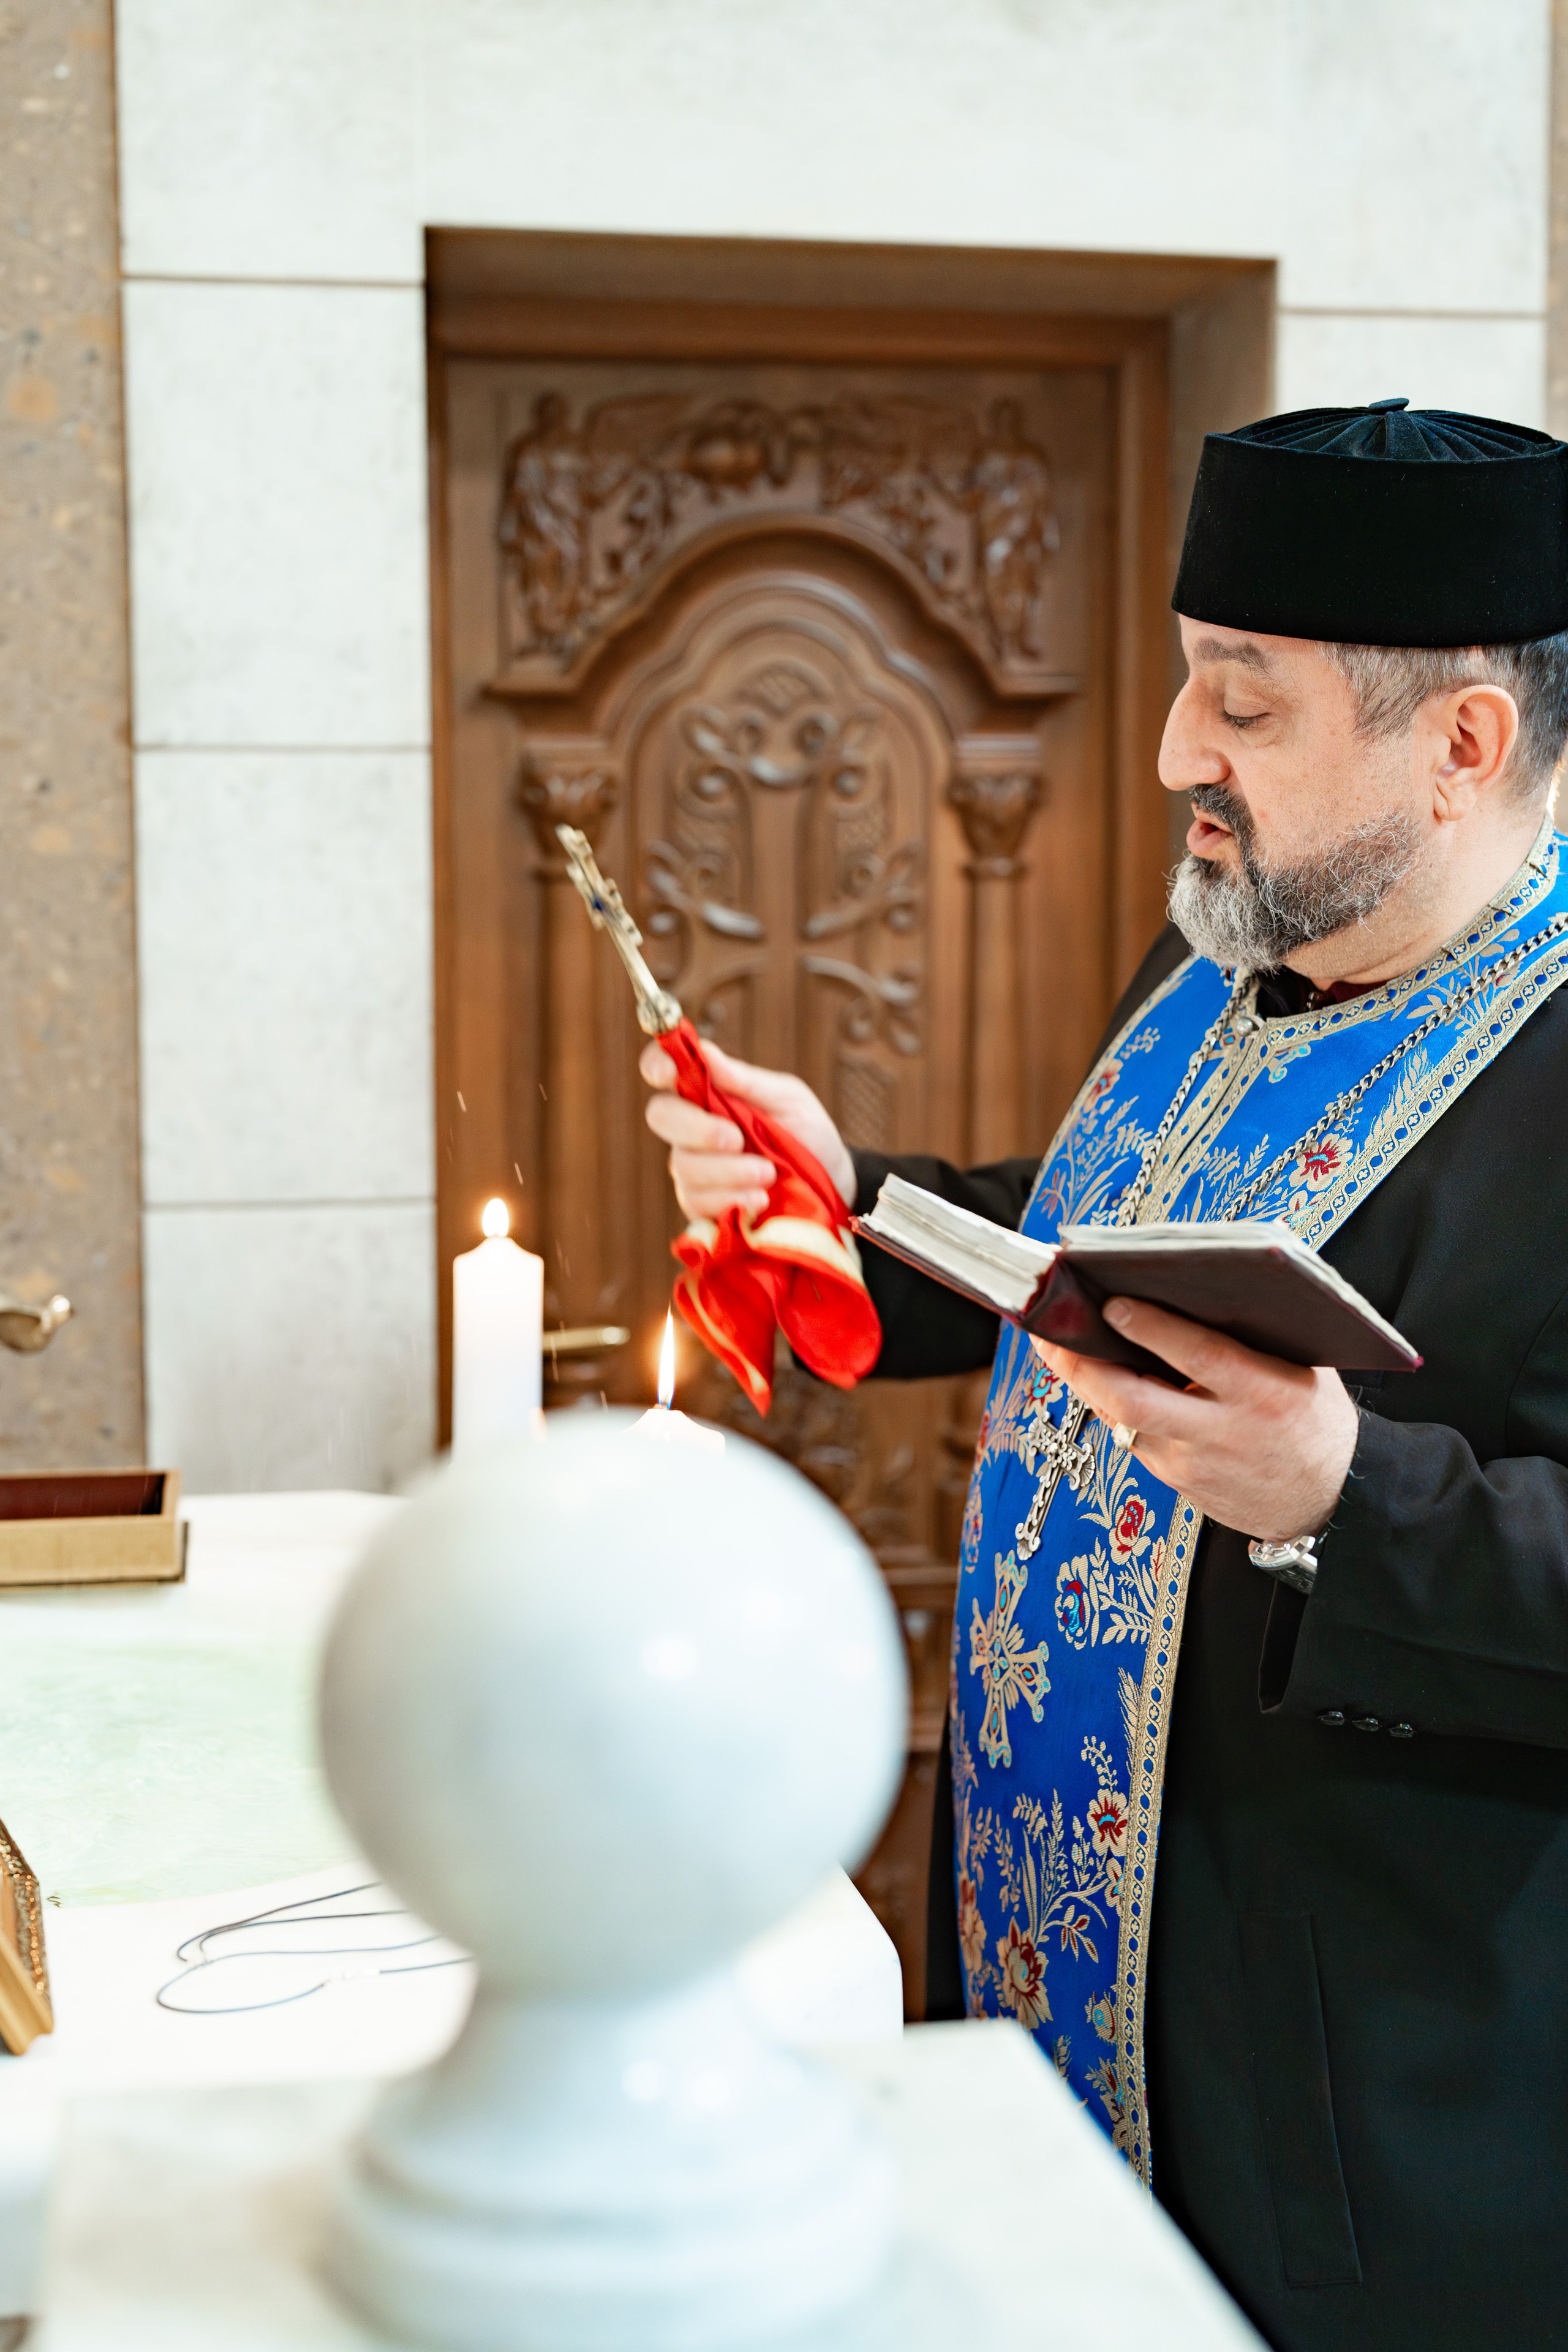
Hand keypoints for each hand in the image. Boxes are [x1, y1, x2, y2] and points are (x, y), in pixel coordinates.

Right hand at [640, 1036, 855, 1222]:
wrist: (830, 1184)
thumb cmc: (807, 1133)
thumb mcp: (788, 1099)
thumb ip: (745, 1080)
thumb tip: (704, 1052)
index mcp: (706, 1092)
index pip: (661, 1069)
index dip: (657, 1064)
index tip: (671, 1069)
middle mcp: (689, 1129)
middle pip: (660, 1116)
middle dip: (697, 1128)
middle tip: (737, 1139)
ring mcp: (691, 1169)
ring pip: (684, 1165)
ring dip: (729, 1171)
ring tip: (768, 1175)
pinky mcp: (699, 1207)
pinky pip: (698, 1202)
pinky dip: (732, 1200)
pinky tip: (760, 1201)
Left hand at [1034, 1295, 1358, 1542]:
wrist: (1332, 1499)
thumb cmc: (1316, 1421)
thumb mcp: (1302, 1367)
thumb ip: (1252, 1334)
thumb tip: (1193, 1287)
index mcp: (1263, 1392)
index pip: (1198, 1355)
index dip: (1150, 1327)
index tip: (1111, 1302)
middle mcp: (1223, 1431)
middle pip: (1133, 1399)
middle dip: (1082, 1364)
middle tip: (1050, 1331)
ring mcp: (1194, 1463)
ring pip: (1120, 1420)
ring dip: (1084, 1382)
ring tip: (1056, 1344)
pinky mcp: (1178, 1483)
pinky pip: (1132, 1437)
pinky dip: (1112, 1405)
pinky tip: (1095, 1378)